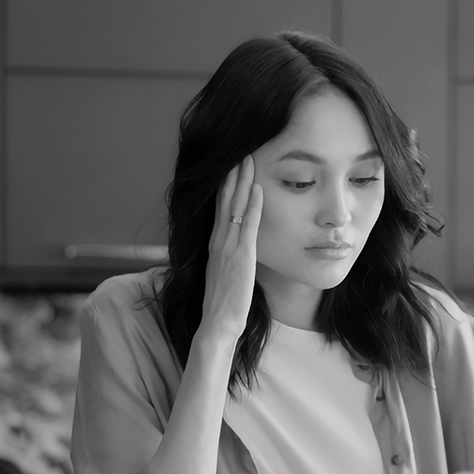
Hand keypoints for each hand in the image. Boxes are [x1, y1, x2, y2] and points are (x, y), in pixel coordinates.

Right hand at [199, 155, 262, 343]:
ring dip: (242, 182)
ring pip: (235, 207)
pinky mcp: (241, 256)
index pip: (220, 207)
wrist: (218, 322)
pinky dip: (253, 205)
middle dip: (232, 174)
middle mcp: (218, 241)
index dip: (225, 184)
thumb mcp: (223, 272)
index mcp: (214, 243)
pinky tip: (258, 189)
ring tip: (248, 159)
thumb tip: (234, 248)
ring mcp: (228, 247)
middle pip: (225, 200)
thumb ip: (227, 256)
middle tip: (239, 151)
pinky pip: (248, 225)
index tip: (231, 165)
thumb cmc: (223, 302)